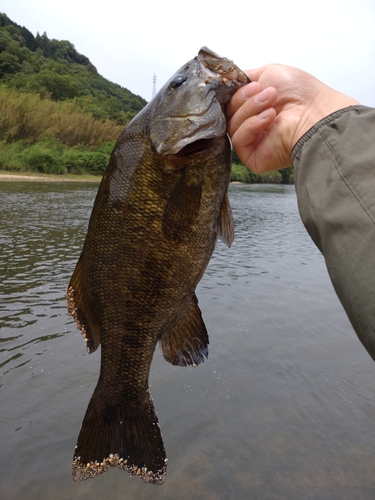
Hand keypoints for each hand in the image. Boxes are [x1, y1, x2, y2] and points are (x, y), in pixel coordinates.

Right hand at [226, 64, 358, 172]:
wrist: (314, 114)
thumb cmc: (300, 93)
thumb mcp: (268, 72)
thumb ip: (244, 77)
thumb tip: (228, 82)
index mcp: (253, 106)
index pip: (230, 100)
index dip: (233, 92)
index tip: (247, 84)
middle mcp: (251, 123)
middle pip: (228, 112)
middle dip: (244, 99)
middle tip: (267, 94)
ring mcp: (251, 141)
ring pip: (232, 124)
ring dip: (250, 110)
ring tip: (272, 105)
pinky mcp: (251, 156)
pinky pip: (238, 139)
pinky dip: (252, 125)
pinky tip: (270, 118)